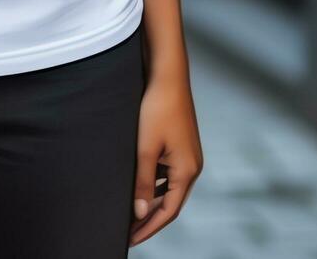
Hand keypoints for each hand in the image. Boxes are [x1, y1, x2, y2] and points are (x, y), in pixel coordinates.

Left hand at [131, 72, 201, 245]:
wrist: (167, 76)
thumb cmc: (157, 109)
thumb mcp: (145, 148)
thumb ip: (142, 182)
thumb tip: (139, 213)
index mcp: (187, 171)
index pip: (168, 211)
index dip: (149, 227)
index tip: (130, 240)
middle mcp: (191, 167)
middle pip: (169, 202)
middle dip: (148, 218)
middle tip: (125, 231)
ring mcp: (186, 156)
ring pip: (166, 188)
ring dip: (149, 201)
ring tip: (127, 212)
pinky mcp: (178, 145)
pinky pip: (165, 173)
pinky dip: (151, 183)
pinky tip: (135, 186)